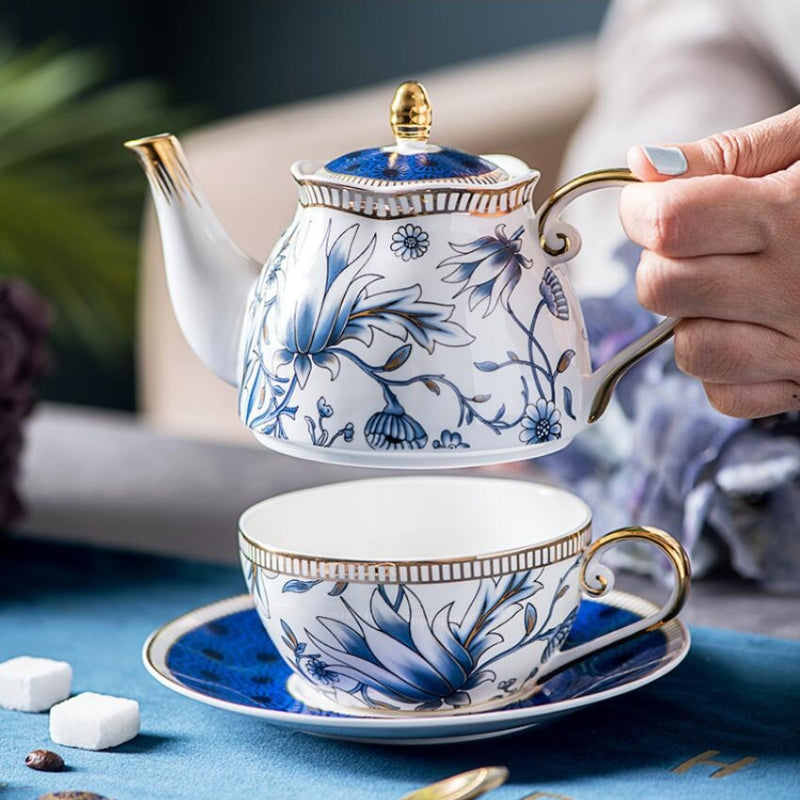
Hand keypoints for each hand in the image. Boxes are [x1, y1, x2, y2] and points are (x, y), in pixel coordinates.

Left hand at [619, 106, 799, 417]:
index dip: (641, 208)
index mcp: (792, 216)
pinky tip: (754, 329)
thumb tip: (641, 165)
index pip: (670, 223)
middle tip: (695, 243)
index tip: (649, 201)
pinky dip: (724, 368)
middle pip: (661, 288)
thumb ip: (729, 154)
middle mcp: (797, 287)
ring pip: (689, 349)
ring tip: (730, 287)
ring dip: (691, 318)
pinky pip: (726, 395)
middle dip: (660, 261)